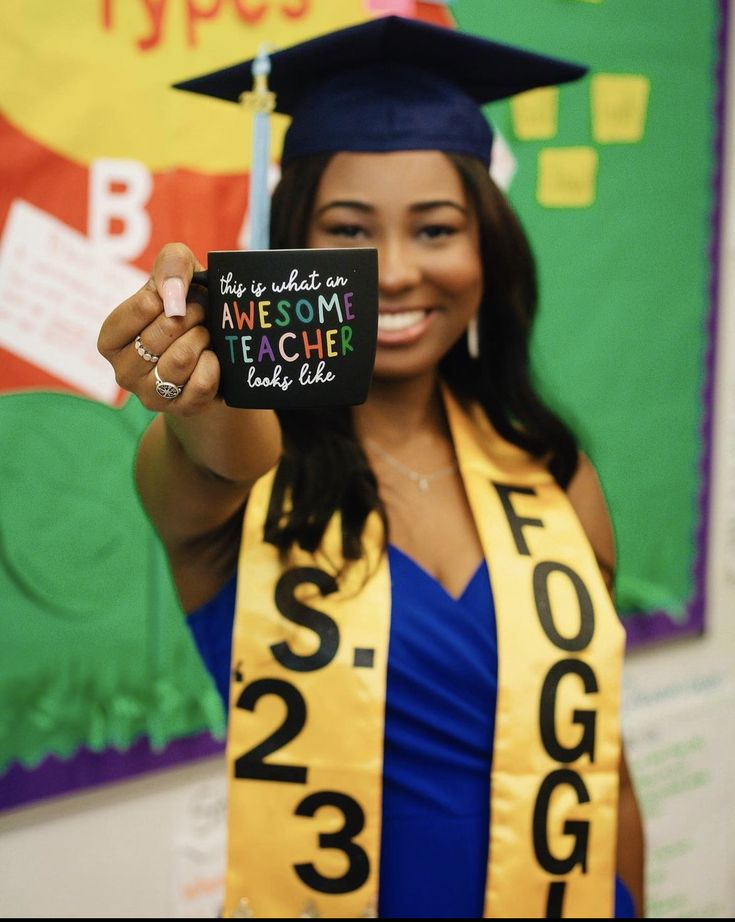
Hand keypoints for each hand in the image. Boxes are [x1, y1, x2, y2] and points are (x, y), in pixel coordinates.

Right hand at [98, 243, 218, 414]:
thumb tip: (172, 293)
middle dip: (191, 316)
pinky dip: (214, 365)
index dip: (169, 297)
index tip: (181, 297)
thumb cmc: (190, 310)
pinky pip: (201, 384)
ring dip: (202, 339)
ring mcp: (151, 395)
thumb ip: (171, 264)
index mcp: (111, 340)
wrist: (218, 356)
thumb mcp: (180, 276)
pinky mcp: (181, 410)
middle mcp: (124, 372)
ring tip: (204, 335)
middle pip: (162, 333)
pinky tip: (212, 358)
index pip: (140, 309)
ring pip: (181, 359)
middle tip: (200, 314)